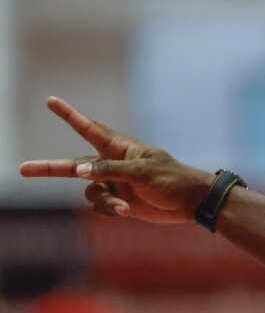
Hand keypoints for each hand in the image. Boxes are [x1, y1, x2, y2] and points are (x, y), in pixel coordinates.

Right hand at [18, 97, 214, 223]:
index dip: (70, 116)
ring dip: (104, 199)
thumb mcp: (143, 171)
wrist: (192, 203)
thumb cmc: (173, 179)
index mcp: (120, 148)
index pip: (90, 129)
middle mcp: (112, 164)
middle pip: (74, 165)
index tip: (51, 101)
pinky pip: (102, 206)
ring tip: (125, 205)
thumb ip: (110, 169)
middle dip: (50, 169)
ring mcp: (115, 184)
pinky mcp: (120, 201)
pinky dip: (110, 209)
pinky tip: (126, 211)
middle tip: (24, 169)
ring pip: (90, 191)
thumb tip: (80, 170)